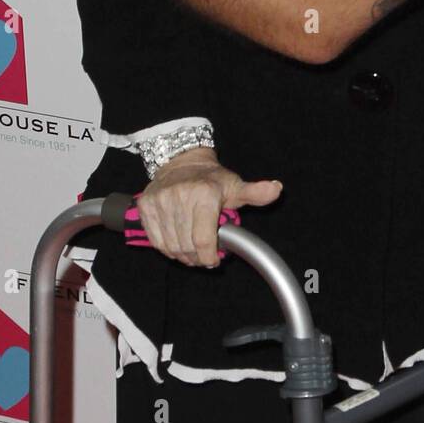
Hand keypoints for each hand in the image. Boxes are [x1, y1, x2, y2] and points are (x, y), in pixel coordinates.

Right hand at [136, 148, 282, 266]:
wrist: (180, 162)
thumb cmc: (211, 179)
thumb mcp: (235, 185)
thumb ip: (256, 192)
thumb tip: (277, 189)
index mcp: (204, 194)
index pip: (204, 239)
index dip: (209, 256)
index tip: (214, 260)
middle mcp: (179, 196)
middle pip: (187, 246)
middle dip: (197, 257)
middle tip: (204, 255)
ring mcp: (160, 202)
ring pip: (171, 246)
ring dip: (182, 255)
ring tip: (192, 251)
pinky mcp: (146, 207)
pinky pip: (156, 240)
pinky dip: (167, 248)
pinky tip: (177, 244)